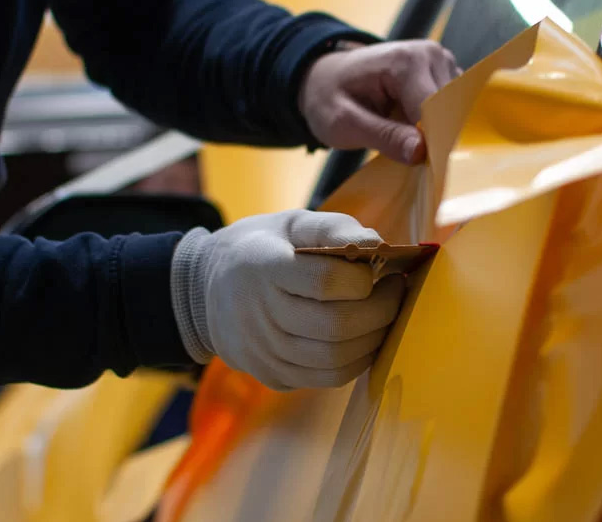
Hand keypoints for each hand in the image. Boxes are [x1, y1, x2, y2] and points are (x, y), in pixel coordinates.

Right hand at [170, 210, 404, 390]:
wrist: (205, 292)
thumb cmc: (259, 249)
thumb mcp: (288, 223)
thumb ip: (333, 228)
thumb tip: (377, 244)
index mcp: (263, 267)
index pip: (325, 282)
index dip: (363, 278)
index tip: (380, 267)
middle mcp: (260, 315)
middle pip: (336, 326)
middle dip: (382, 309)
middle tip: (396, 290)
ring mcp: (265, 352)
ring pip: (337, 359)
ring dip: (376, 337)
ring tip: (385, 312)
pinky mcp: (273, 376)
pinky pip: (328, 377)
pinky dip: (358, 358)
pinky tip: (365, 335)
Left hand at [299, 40, 459, 164]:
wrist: (325, 78)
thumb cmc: (329, 98)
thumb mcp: (344, 123)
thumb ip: (383, 136)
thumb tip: (421, 152)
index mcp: (406, 61)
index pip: (435, 111)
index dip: (429, 142)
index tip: (417, 166)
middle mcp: (430, 55)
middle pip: (448, 111)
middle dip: (432, 139)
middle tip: (402, 153)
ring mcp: (440, 63)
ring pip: (453, 112)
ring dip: (434, 132)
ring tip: (401, 136)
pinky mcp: (443, 75)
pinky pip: (451, 108)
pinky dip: (435, 125)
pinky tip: (411, 129)